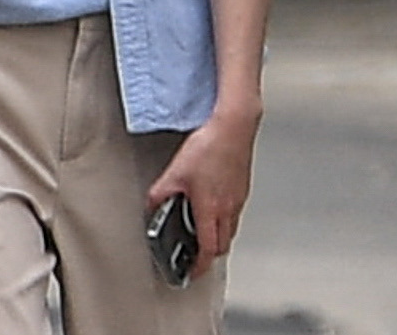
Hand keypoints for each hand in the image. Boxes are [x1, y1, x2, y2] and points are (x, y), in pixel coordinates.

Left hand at [148, 111, 256, 264]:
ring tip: (203, 231)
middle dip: (208, 254)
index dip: (199, 266)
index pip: (207, 250)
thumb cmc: (210, 145)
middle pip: (222, 245)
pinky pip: (235, 211)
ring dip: (217, 235)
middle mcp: (228, 208)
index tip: (192, 272)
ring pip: (230, 229)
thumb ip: (160, 194)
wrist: (235, 124)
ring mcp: (238, 197)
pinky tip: (213, 204)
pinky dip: (224, 217)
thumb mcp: (174, 172)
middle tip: (196, 255)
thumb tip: (153, 205)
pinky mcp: (243, 186)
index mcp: (210, 210)